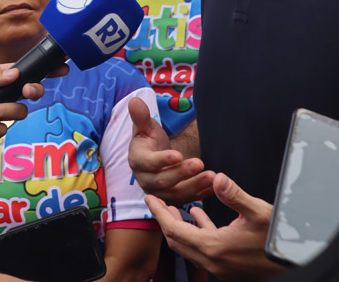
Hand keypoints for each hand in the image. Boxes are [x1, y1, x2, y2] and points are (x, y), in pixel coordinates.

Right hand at [128, 97, 213, 205]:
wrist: (154, 158)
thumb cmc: (149, 140)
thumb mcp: (145, 127)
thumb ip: (141, 116)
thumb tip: (134, 100)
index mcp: (138, 161)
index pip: (149, 163)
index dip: (163, 160)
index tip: (178, 154)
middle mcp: (146, 181)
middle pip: (164, 180)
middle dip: (183, 173)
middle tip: (200, 163)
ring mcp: (160, 193)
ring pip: (177, 193)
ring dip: (195, 185)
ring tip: (212, 176)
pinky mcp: (173, 200)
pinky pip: (187, 199)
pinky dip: (201, 194)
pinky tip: (214, 186)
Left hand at [146, 173, 281, 278]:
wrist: (295, 261)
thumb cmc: (277, 237)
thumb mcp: (258, 212)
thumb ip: (235, 195)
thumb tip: (217, 178)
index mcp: (214, 247)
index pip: (175, 230)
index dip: (159, 213)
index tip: (148, 197)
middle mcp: (213, 260)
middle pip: (177, 240)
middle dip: (164, 219)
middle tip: (155, 199)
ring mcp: (221, 265)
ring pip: (189, 245)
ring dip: (179, 225)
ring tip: (172, 205)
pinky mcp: (229, 264)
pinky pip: (204, 247)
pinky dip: (196, 230)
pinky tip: (197, 214)